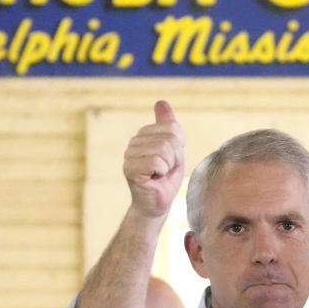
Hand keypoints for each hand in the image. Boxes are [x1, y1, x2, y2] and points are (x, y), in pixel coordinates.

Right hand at [123, 100, 184, 219]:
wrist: (156, 205)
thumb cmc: (165, 180)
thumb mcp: (173, 150)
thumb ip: (168, 127)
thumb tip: (161, 102)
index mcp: (144, 135)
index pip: (173, 128)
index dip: (179, 147)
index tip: (171, 161)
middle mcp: (134, 142)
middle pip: (170, 139)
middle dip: (175, 158)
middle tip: (165, 171)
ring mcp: (129, 155)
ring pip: (164, 150)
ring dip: (169, 166)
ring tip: (159, 175)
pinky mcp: (130, 169)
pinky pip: (157, 162)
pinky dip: (161, 173)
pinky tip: (154, 179)